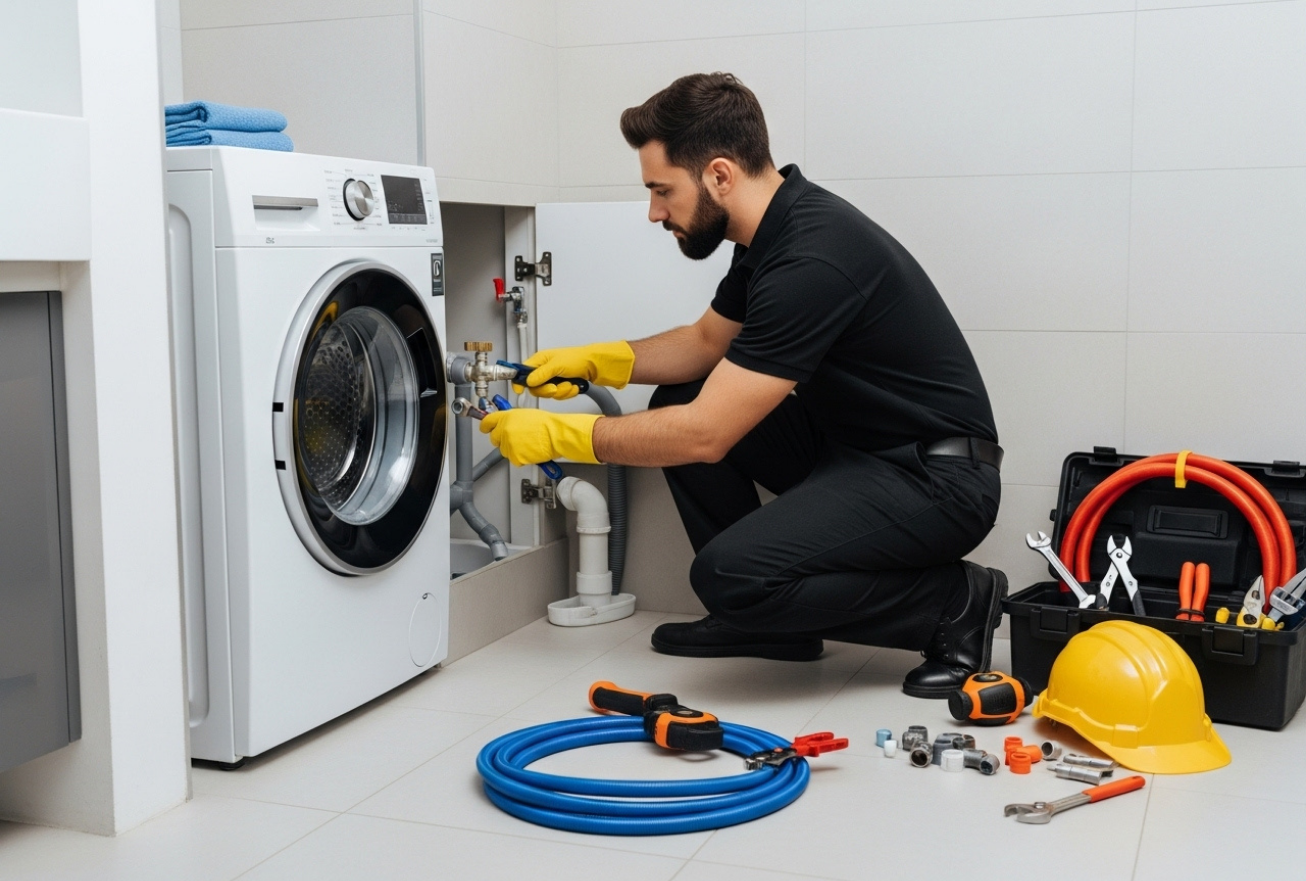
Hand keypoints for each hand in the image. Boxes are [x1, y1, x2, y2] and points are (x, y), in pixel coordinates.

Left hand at [480, 409, 601, 465]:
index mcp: (506, 417)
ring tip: (528, 444)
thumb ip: (511, 419)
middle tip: (515, 439)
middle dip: (502, 440)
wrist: (555, 434)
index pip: (487, 422)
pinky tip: (530, 451)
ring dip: (513, 450)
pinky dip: (521, 458)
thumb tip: (505, 423)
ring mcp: (508, 444)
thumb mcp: (525, 414)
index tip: (485, 428)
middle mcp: (504, 430)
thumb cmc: (546, 424)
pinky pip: (514, 460)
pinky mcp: (515, 456)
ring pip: (504, 451)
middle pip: (494, 439)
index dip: (486, 426)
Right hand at [513, 341, 635, 399]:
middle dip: (547, 390)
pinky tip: (574, 386)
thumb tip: (528, 381)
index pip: (523, 373)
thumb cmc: (578, 359)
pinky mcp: (562, 385)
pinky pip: (560, 396)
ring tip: (570, 384)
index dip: (520, 382)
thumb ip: (541, 374)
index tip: (520, 391)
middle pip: (535, 388)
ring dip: (561, 392)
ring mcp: (554, 378)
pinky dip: (568, 393)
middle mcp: (545, 370)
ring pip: (549, 394)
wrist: (596, 366)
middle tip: (555, 388)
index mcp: (540, 360)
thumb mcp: (557, 365)